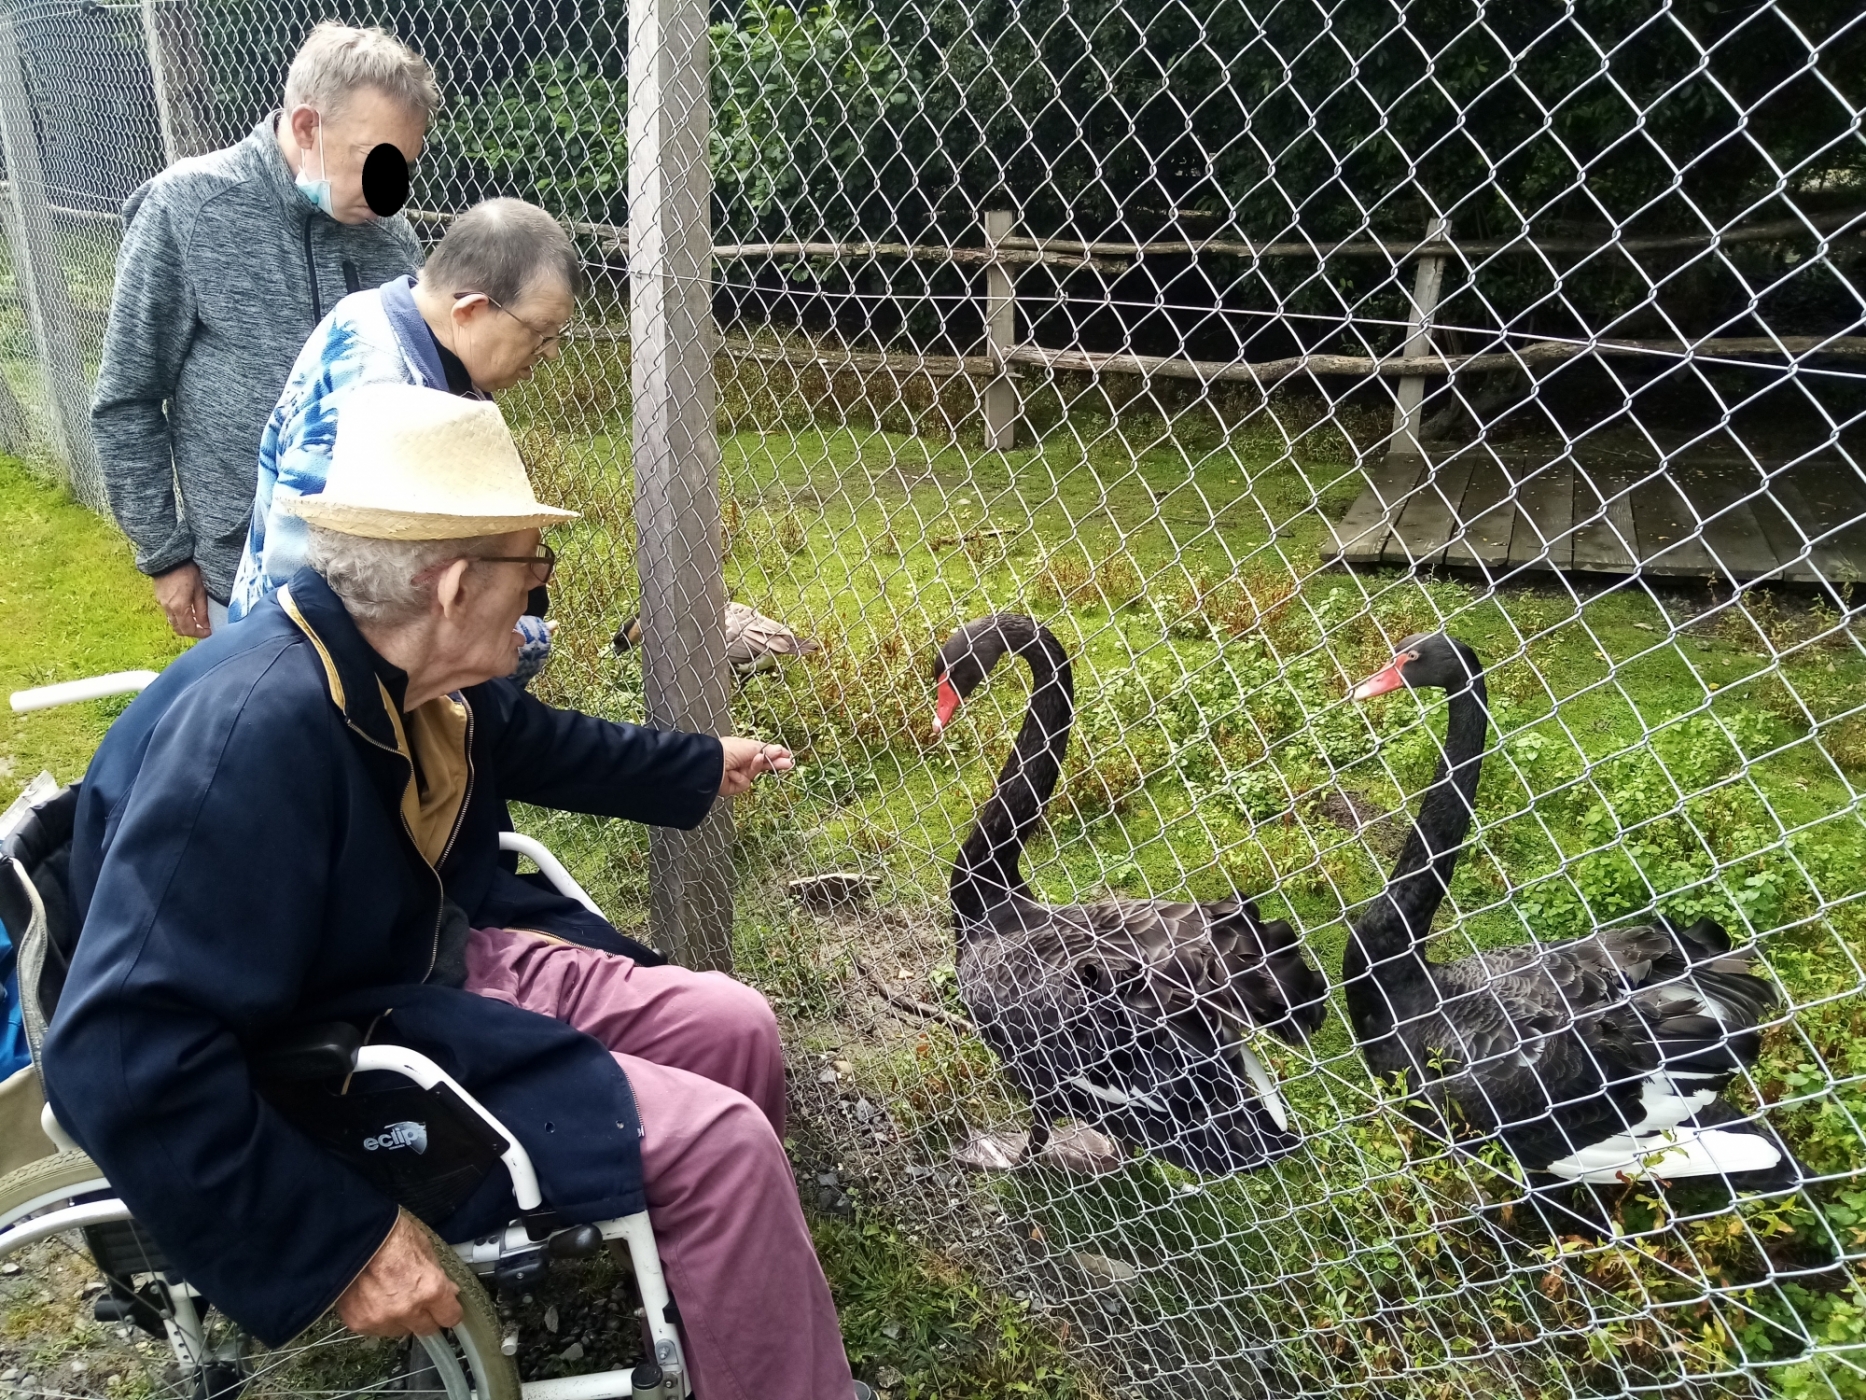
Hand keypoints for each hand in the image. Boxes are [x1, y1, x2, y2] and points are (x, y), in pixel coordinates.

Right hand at [152, 562, 209, 637]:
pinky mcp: (159, 598)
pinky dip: (178, 617)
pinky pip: (169, 613)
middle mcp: (168, 608)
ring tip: (197, 621)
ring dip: (184, 625)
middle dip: (192, 632)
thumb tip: (206, 625)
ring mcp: (161, 603)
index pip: (188, 629)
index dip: (200, 634)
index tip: (209, 633)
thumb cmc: (188, 571)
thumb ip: (202, 610)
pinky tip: (188, 611)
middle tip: (204, 629)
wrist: (169, 558)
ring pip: (173, 622)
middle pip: (179, 629)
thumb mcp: (200, 590)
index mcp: (179, 607)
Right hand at [335, 1210, 462, 1337]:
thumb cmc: (391, 1235)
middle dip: (426, 1317)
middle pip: (427, 1329)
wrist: (352, 1237)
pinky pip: (376, 1328)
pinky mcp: (360, 1324)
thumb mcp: (425, 1248)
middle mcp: (408, 1311)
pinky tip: (373, 1297)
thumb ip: (438, 1275)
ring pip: (400, 1331)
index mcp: (430, 1289)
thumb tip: (449, 1292)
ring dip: (400, 1318)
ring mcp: (383, 1320)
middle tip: (418, 1300)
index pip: (450, 1317)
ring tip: (390, 1294)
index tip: (446, 1307)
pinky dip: (378, 1316)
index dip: (449, 1310)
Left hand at [718, 736, 792, 795]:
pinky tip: (736, 773)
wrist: (712, 765)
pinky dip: (742, 778)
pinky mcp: (735, 786)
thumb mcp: (750, 747)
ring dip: (756, 767)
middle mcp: (740, 761)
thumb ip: (766, 750)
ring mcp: (738, 773)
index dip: (775, 754)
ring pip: (755, 773)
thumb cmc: (728, 751)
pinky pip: (746, 782)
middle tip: (788, 764)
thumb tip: (780, 749)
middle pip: (762, 764)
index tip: (786, 755)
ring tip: (756, 761)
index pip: (762, 752)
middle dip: (774, 763)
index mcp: (743, 749)